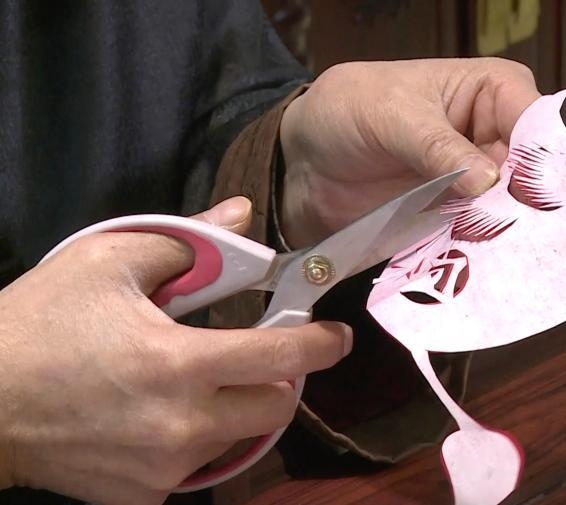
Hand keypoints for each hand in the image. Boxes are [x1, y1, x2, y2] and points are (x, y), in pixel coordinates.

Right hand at [0, 197, 351, 504]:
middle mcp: (183, 425)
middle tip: (253, 356)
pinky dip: (193, 442)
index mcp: (181, 364)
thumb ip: (185, 240)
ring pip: (240, 438)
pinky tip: (157, 419)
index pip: (283, 357)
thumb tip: (243, 218)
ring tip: (195, 384)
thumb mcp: (104, 262)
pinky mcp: (143, 497)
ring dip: (236, 409)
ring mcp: (165, 469)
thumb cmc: (39, 326)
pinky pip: (195, 469)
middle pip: (276, 406)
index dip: (320, 344)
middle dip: (278, 378)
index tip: (337, 336)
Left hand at [278, 57, 540, 246]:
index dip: (541, 161)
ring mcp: (479, 182)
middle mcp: (496, 137)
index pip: (537, 125)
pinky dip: (475, 253)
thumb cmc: (349, 109)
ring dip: (502, 237)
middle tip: (513, 236)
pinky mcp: (458, 217)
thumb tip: (487, 179)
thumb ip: (438, 147)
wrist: (305, 156)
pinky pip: (478, 237)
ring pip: (510, 213)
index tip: (530, 198)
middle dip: (525, 207)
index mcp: (494, 92)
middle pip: (532, 177)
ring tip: (495, 258)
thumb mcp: (392, 116)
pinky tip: (473, 268)